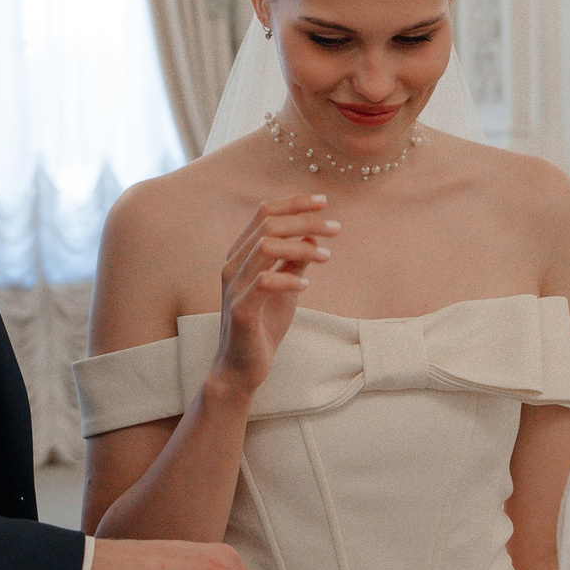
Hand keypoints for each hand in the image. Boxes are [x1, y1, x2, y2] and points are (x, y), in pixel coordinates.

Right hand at [205, 196, 338, 401]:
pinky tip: (306, 285)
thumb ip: (295, 260)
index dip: (294, 203)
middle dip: (306, 222)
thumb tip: (313, 235)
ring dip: (301, 247)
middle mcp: (232, 265)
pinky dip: (288, 279)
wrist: (242, 367)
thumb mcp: (285, 286)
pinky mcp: (240, 309)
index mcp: (240, 254)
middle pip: (268, 225)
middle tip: (336, 230)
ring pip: (265, 247)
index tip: (325, 202)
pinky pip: (264, 282)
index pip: (264, 214)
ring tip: (327, 256)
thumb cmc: (263, 323)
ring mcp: (234, 286)